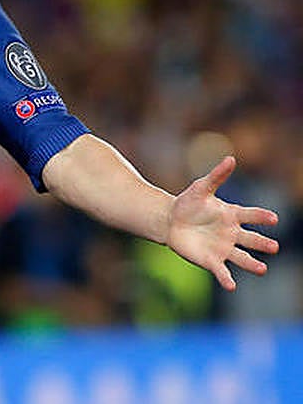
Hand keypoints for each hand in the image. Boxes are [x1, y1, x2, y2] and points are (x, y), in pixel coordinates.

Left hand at [165, 157, 278, 290]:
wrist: (170, 221)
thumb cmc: (189, 203)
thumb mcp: (201, 188)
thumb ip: (217, 176)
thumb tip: (231, 158)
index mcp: (232, 215)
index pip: (251, 215)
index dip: (262, 217)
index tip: (273, 218)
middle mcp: (232, 233)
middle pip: (251, 239)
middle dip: (262, 243)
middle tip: (274, 247)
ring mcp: (223, 248)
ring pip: (242, 258)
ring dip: (252, 264)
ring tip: (262, 269)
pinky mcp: (211, 260)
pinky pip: (221, 271)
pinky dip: (226, 279)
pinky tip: (231, 286)